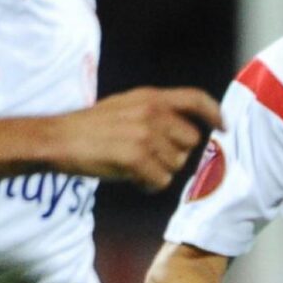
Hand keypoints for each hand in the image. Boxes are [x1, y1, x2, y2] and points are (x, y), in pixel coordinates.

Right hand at [48, 87, 225, 190]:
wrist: (59, 138)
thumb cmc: (92, 127)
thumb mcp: (127, 106)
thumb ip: (156, 113)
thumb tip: (187, 132)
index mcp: (151, 97)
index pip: (195, 98)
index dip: (214, 113)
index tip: (224, 127)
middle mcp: (152, 112)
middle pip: (191, 142)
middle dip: (175, 154)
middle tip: (150, 157)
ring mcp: (145, 135)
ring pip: (177, 165)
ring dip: (160, 171)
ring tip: (135, 165)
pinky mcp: (136, 158)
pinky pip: (161, 181)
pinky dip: (149, 186)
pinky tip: (132, 178)